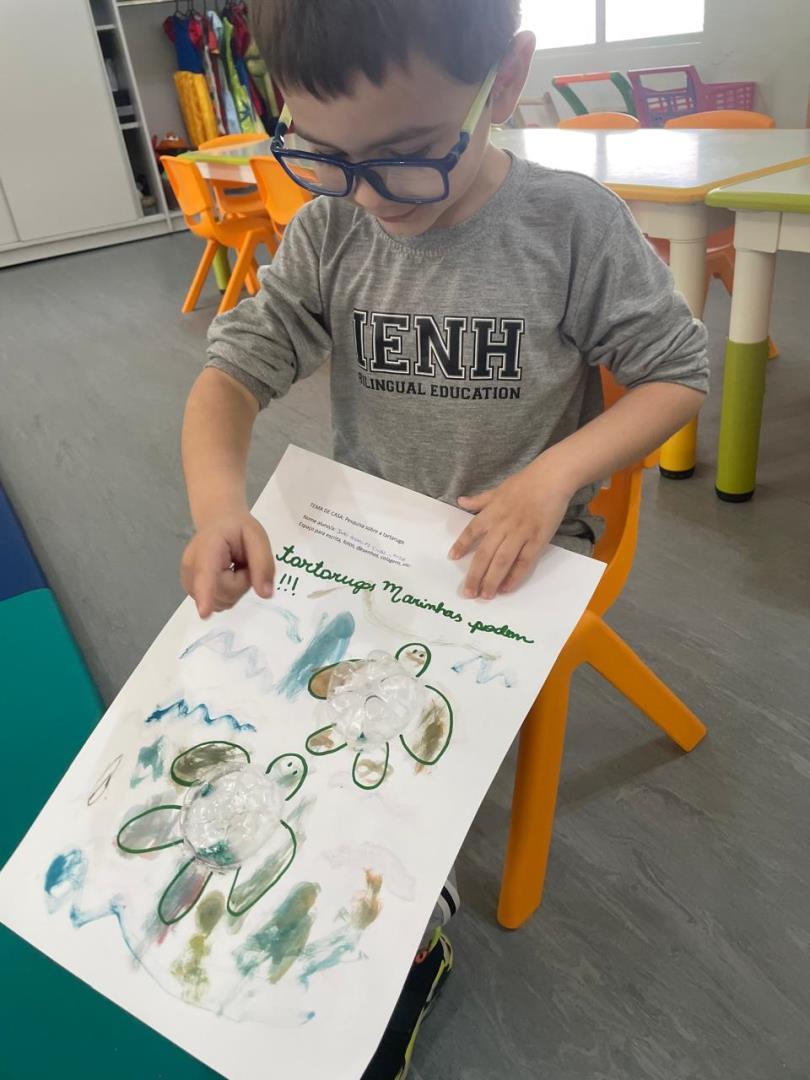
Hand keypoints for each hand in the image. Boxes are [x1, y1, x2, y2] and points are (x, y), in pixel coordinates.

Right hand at [181, 511, 274, 617]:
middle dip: (241, 583)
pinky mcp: (192, 590)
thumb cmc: (238, 529)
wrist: (218, 523)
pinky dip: (227, 593)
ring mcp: (189, 581)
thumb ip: (263, 564)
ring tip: (234, 568)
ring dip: (235, 589)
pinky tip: (226, 576)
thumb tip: (265, 594)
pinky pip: (216, 602)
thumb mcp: (257, 538)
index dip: (206, 594)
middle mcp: (191, 567)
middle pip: (223, 593)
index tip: (204, 614)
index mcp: (207, 549)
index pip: (206, 573)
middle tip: (243, 563)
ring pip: (220, 601)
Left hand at [449, 462, 571, 598]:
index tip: (452, 558)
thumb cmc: (525, 483)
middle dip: (475, 575)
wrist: (552, 478)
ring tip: (485, 595)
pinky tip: (506, 588)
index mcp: (492, 513)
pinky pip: (524, 562)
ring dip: (492, 580)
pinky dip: (515, 576)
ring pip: (502, 561)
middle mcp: (503, 525)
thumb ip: (479, 500)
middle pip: (485, 553)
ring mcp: (521, 534)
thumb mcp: (498, 490)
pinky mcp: (538, 540)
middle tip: (468, 592)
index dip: (462, 545)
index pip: (471, 531)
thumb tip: (460, 501)